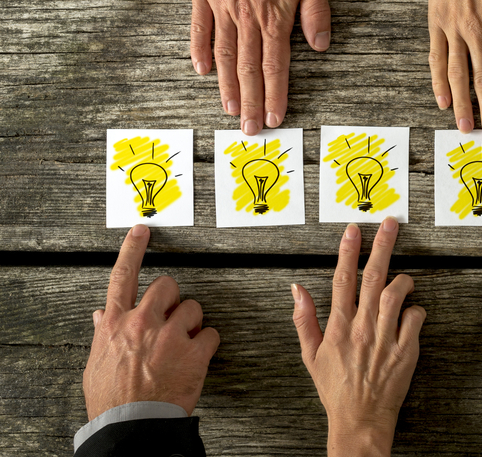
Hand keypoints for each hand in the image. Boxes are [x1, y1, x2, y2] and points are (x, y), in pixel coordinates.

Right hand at [83, 225, 219, 418]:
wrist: (132, 423)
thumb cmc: (112, 397)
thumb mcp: (96, 363)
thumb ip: (102, 334)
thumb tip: (100, 316)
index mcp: (115, 323)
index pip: (122, 276)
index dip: (133, 249)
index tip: (142, 230)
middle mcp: (142, 322)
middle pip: (167, 286)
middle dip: (173, 298)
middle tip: (172, 317)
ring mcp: (170, 335)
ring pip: (194, 308)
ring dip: (193, 323)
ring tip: (183, 345)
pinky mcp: (195, 351)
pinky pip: (212, 334)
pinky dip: (208, 344)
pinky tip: (197, 358)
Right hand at [191, 0, 329, 135]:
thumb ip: (316, 12)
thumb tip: (320, 45)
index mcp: (274, 15)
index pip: (276, 66)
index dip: (274, 95)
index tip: (273, 118)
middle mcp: (246, 16)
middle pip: (248, 68)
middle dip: (249, 102)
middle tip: (248, 129)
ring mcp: (221, 5)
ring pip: (224, 54)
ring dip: (227, 86)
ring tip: (229, 109)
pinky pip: (199, 28)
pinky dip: (200, 51)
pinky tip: (203, 71)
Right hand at [291, 219, 425, 456]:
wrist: (360, 419)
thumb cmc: (336, 388)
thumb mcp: (310, 355)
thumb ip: (304, 319)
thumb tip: (296, 289)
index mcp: (338, 327)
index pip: (342, 279)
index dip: (348, 251)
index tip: (354, 229)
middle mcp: (362, 328)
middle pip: (373, 277)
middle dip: (381, 246)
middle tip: (390, 224)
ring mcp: (386, 338)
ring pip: (397, 294)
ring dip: (403, 280)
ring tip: (404, 278)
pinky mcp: (406, 350)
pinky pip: (415, 318)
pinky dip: (415, 309)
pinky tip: (410, 311)